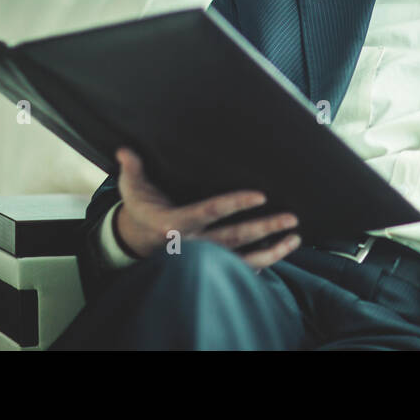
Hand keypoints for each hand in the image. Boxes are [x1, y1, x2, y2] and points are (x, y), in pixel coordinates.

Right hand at [113, 147, 301, 269]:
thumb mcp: (132, 190)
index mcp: (176, 222)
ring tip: (295, 238)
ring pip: (242, 258)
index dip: (235, 203)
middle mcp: (194, 243)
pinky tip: (280, 253)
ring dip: (272, 250)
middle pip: (235, 236)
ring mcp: (204, 258)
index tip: (260, 195)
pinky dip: (262, 265)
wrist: (138, 242)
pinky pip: (240, 269)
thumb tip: (125, 150)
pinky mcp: (211, 267)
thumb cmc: (142, 209)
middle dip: (265, 228)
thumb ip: (132, 169)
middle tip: (291, 218)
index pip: (211, 211)